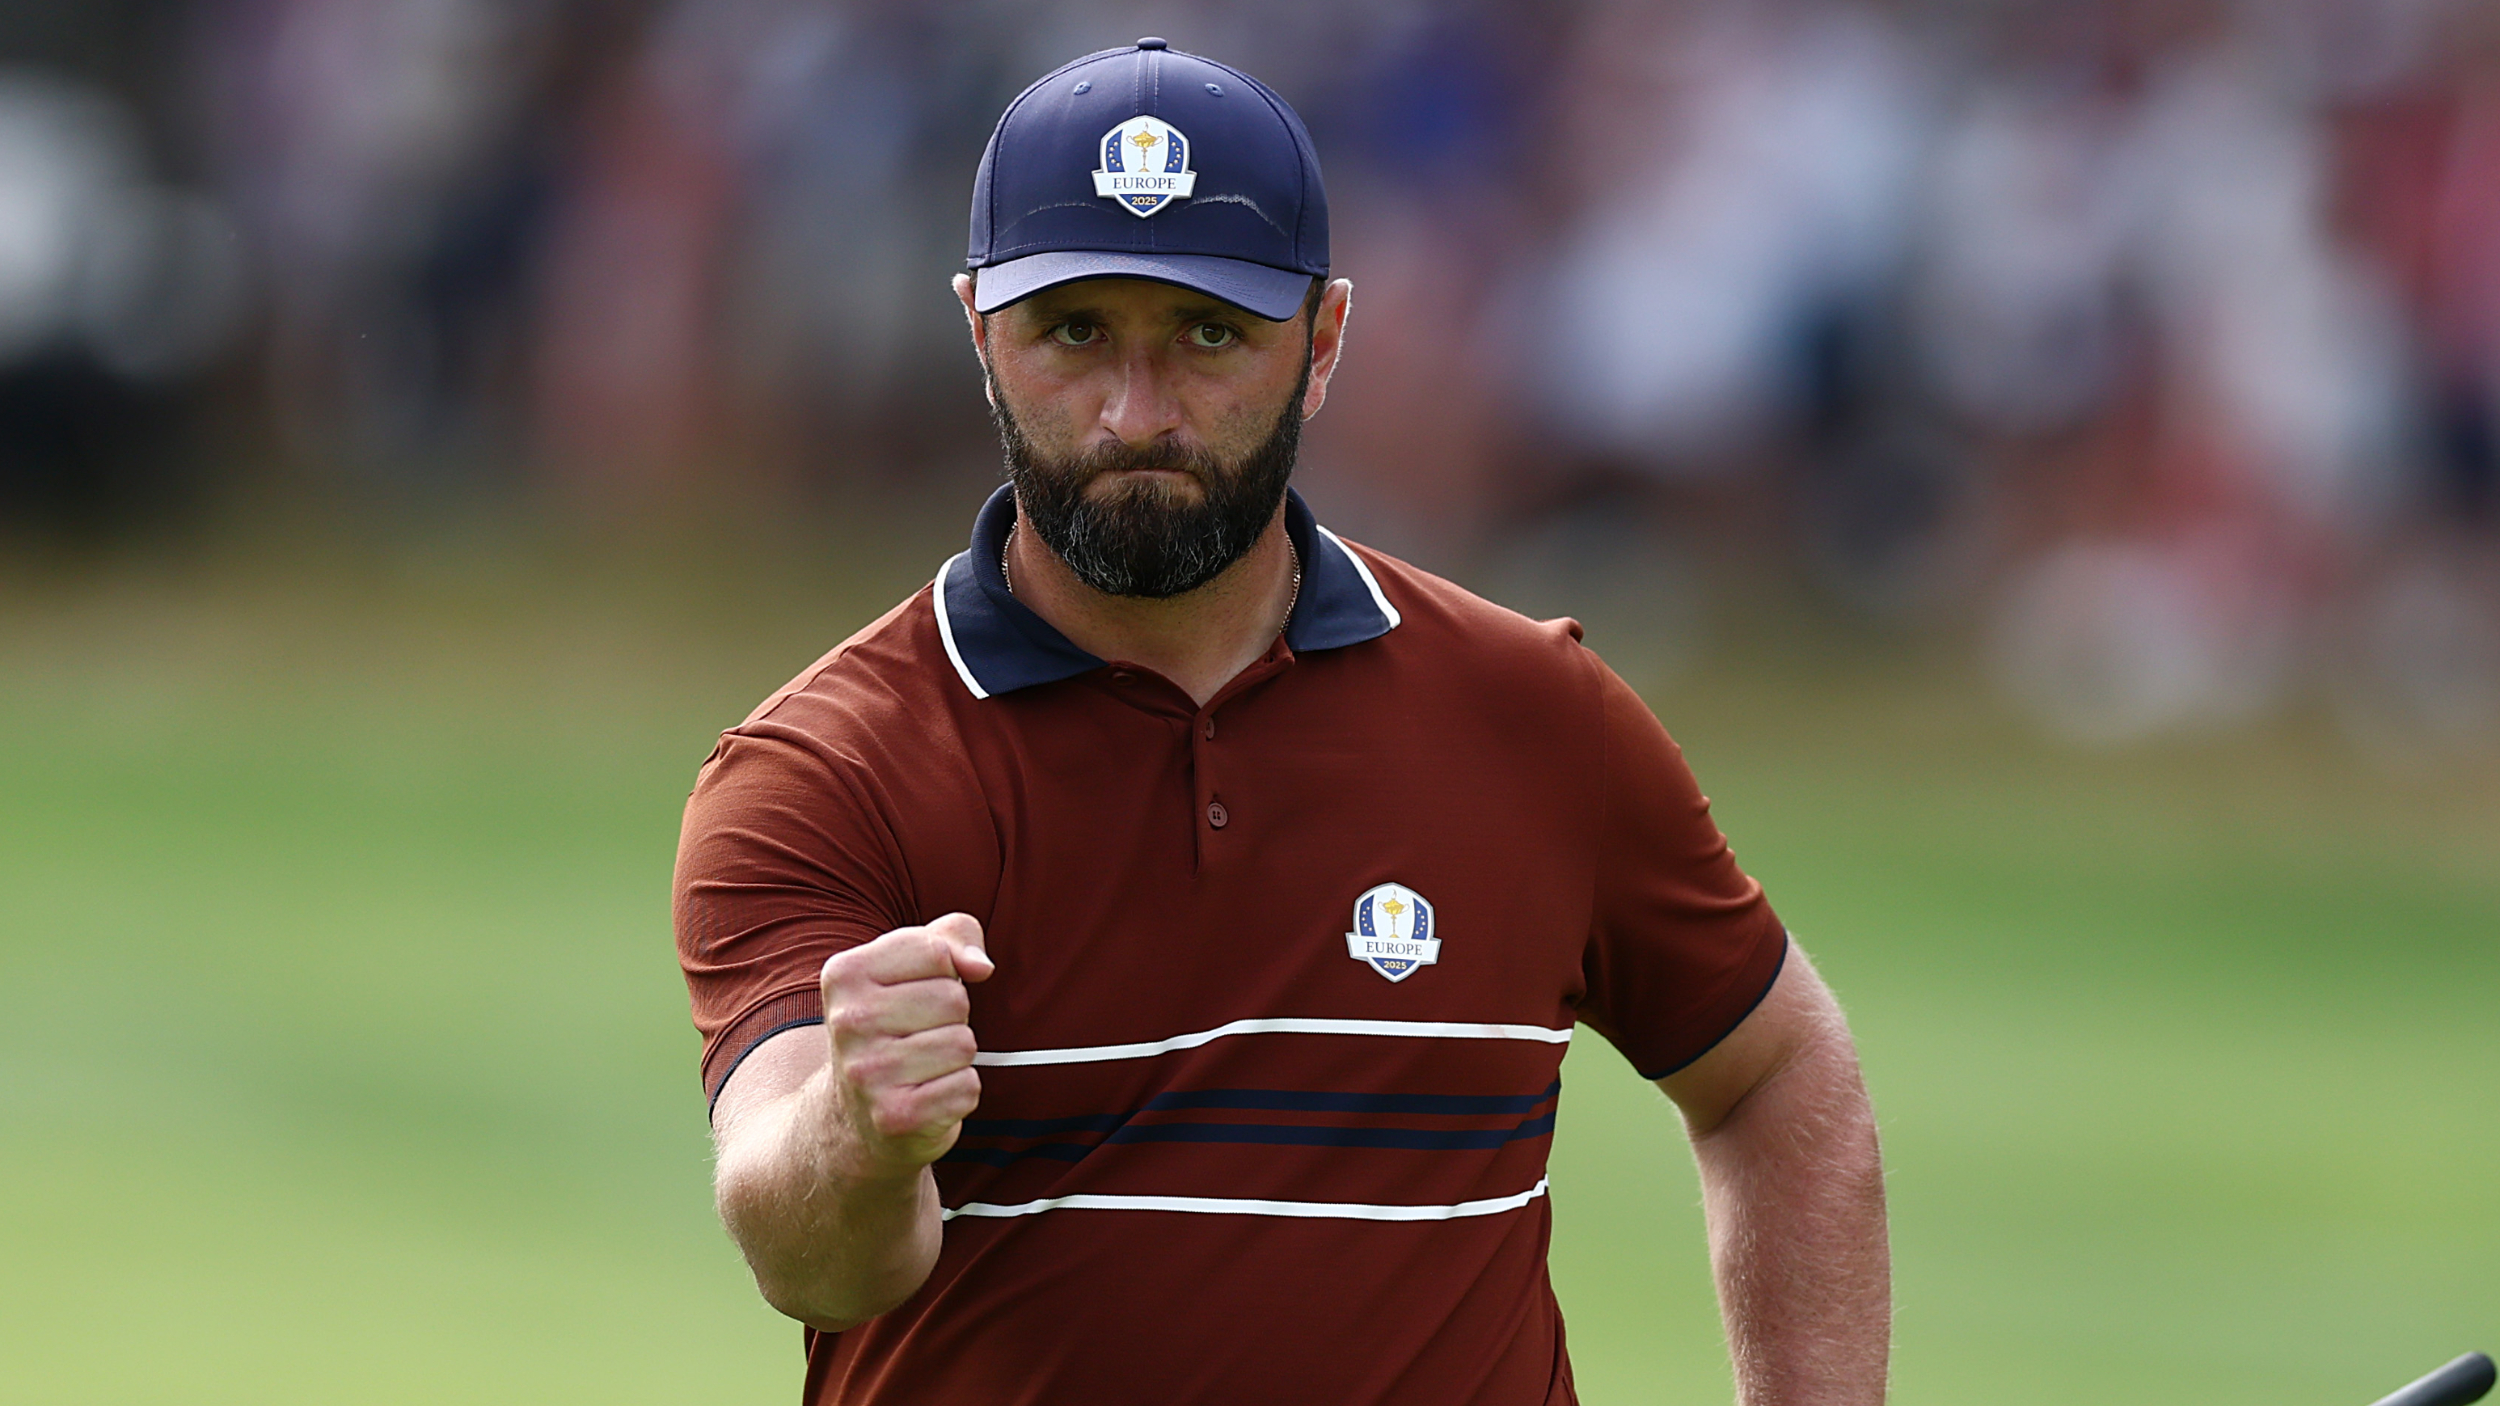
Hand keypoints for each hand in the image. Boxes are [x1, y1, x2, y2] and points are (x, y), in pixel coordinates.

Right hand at [819, 913, 993, 1177]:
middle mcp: (847, 1022)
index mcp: (843, 974)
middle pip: (954, 998)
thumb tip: (981, 967)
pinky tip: (927, 1096)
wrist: (854, 1118)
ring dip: (956, 1057)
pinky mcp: (895, 1117)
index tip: (916, 992)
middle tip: (918, 1036)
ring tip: (922, 1066)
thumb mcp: (914, 966)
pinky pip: (967, 1087)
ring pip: (963, 1044)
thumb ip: (954, 937)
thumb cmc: (896, 1024)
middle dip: (952, 1017)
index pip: (936, 951)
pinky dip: (959, 1092)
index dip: (945, 972)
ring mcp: (868, 1073)